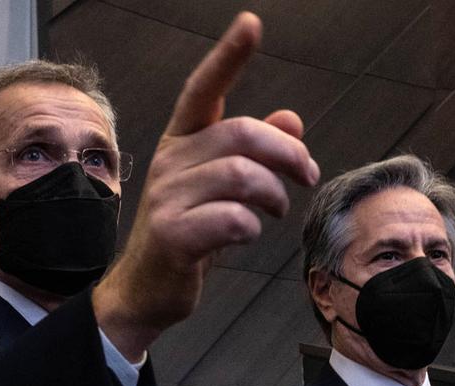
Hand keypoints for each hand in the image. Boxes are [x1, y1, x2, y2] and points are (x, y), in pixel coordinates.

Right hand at [94, 12, 318, 359]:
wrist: (148, 289)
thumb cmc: (190, 233)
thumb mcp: (224, 189)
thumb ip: (254, 153)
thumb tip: (292, 118)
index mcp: (182, 143)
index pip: (202, 90)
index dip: (228, 57)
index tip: (251, 24)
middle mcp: (170, 162)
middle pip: (240, 133)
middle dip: (286, 152)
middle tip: (306, 175)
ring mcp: (167, 198)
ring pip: (240, 176)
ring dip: (274, 194)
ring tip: (277, 210)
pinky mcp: (172, 234)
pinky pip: (232, 219)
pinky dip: (252, 227)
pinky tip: (247, 234)